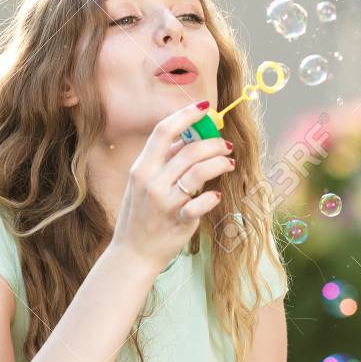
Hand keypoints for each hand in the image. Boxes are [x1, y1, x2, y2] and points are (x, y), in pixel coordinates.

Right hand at [109, 101, 235, 269]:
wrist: (132, 254)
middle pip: (189, 150)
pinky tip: (216, 195)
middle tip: (225, 145)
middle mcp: (151, 181)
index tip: (204, 108)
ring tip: (228, 163)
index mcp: (141, 167)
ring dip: (219, 163)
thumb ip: (162, 161)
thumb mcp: (142, 183)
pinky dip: (211, 197)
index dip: (186, 115)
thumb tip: (187, 137)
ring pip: (199, 172)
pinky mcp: (178, 220)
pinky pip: (201, 203)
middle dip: (213, 143)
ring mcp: (165, 201)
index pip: (163, 131)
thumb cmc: (140, 215)